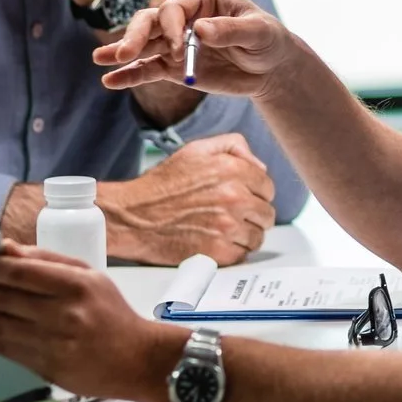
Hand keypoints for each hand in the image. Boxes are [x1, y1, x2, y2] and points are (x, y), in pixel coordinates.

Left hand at [0, 242, 182, 401]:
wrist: (136, 359)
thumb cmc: (111, 312)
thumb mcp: (88, 275)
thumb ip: (46, 261)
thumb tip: (5, 249)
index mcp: (75, 285)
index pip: (18, 273)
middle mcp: (62, 314)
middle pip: (2, 298)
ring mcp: (53, 344)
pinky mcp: (45, 367)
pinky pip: (3, 349)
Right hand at [94, 0, 296, 102]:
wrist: (271, 67)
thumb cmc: (268, 41)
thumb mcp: (259, 33)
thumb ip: (230, 31)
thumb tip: (200, 30)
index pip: (175, 8)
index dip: (171, 26)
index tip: (178, 49)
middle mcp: (184, 18)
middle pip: (150, 22)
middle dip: (135, 36)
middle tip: (123, 54)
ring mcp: (176, 43)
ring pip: (144, 44)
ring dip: (123, 52)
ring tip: (100, 60)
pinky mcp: (175, 67)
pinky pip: (148, 69)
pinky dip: (130, 75)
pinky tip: (110, 81)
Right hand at [96, 135, 275, 263]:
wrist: (133, 216)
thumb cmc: (162, 185)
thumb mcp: (195, 150)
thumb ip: (233, 146)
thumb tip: (259, 165)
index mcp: (231, 169)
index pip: (268, 187)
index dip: (255, 193)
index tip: (242, 197)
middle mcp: (234, 197)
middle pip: (266, 214)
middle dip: (252, 215)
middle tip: (232, 215)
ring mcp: (227, 226)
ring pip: (257, 236)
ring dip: (244, 235)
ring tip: (222, 229)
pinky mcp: (219, 252)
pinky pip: (243, 254)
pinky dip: (232, 251)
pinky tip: (215, 242)